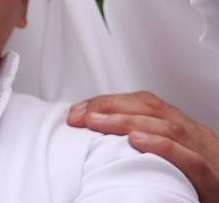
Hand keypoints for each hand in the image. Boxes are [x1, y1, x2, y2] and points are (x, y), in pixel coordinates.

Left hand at [70, 92, 218, 200]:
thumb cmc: (198, 181)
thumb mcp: (170, 156)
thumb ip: (143, 140)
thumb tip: (98, 131)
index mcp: (183, 127)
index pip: (143, 103)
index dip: (109, 102)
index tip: (78, 110)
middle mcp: (194, 134)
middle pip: (151, 109)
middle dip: (109, 107)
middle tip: (78, 115)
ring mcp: (205, 153)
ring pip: (166, 127)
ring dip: (125, 122)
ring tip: (94, 122)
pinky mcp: (212, 178)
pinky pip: (189, 159)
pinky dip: (161, 147)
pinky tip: (135, 142)